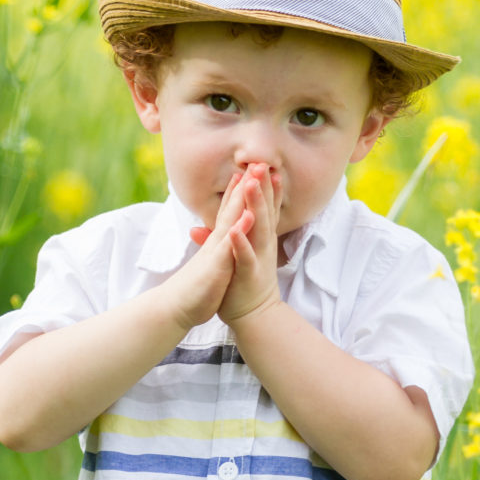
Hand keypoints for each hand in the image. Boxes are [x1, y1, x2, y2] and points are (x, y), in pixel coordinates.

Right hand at [164, 172, 252, 330]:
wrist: (176, 308)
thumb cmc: (195, 286)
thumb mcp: (209, 261)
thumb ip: (212, 245)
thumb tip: (214, 233)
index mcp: (218, 241)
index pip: (229, 210)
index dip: (240, 191)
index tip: (251, 170)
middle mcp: (217, 241)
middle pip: (231, 208)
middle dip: (245, 185)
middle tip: (258, 161)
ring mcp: (216, 251)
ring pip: (230, 220)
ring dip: (240, 199)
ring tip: (253, 177)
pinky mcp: (216, 266)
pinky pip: (229, 247)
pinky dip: (238, 232)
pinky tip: (248, 217)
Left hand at [218, 163, 282, 325]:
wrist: (254, 316)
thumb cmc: (244, 283)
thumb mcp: (239, 255)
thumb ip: (228, 237)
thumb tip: (214, 223)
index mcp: (261, 238)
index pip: (265, 208)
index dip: (265, 187)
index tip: (264, 165)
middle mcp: (263, 245)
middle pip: (264, 211)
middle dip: (263, 187)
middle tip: (261, 164)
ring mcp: (258, 258)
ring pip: (258, 228)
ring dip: (255, 206)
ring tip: (251, 185)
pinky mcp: (249, 274)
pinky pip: (245, 257)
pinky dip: (241, 243)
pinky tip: (235, 229)